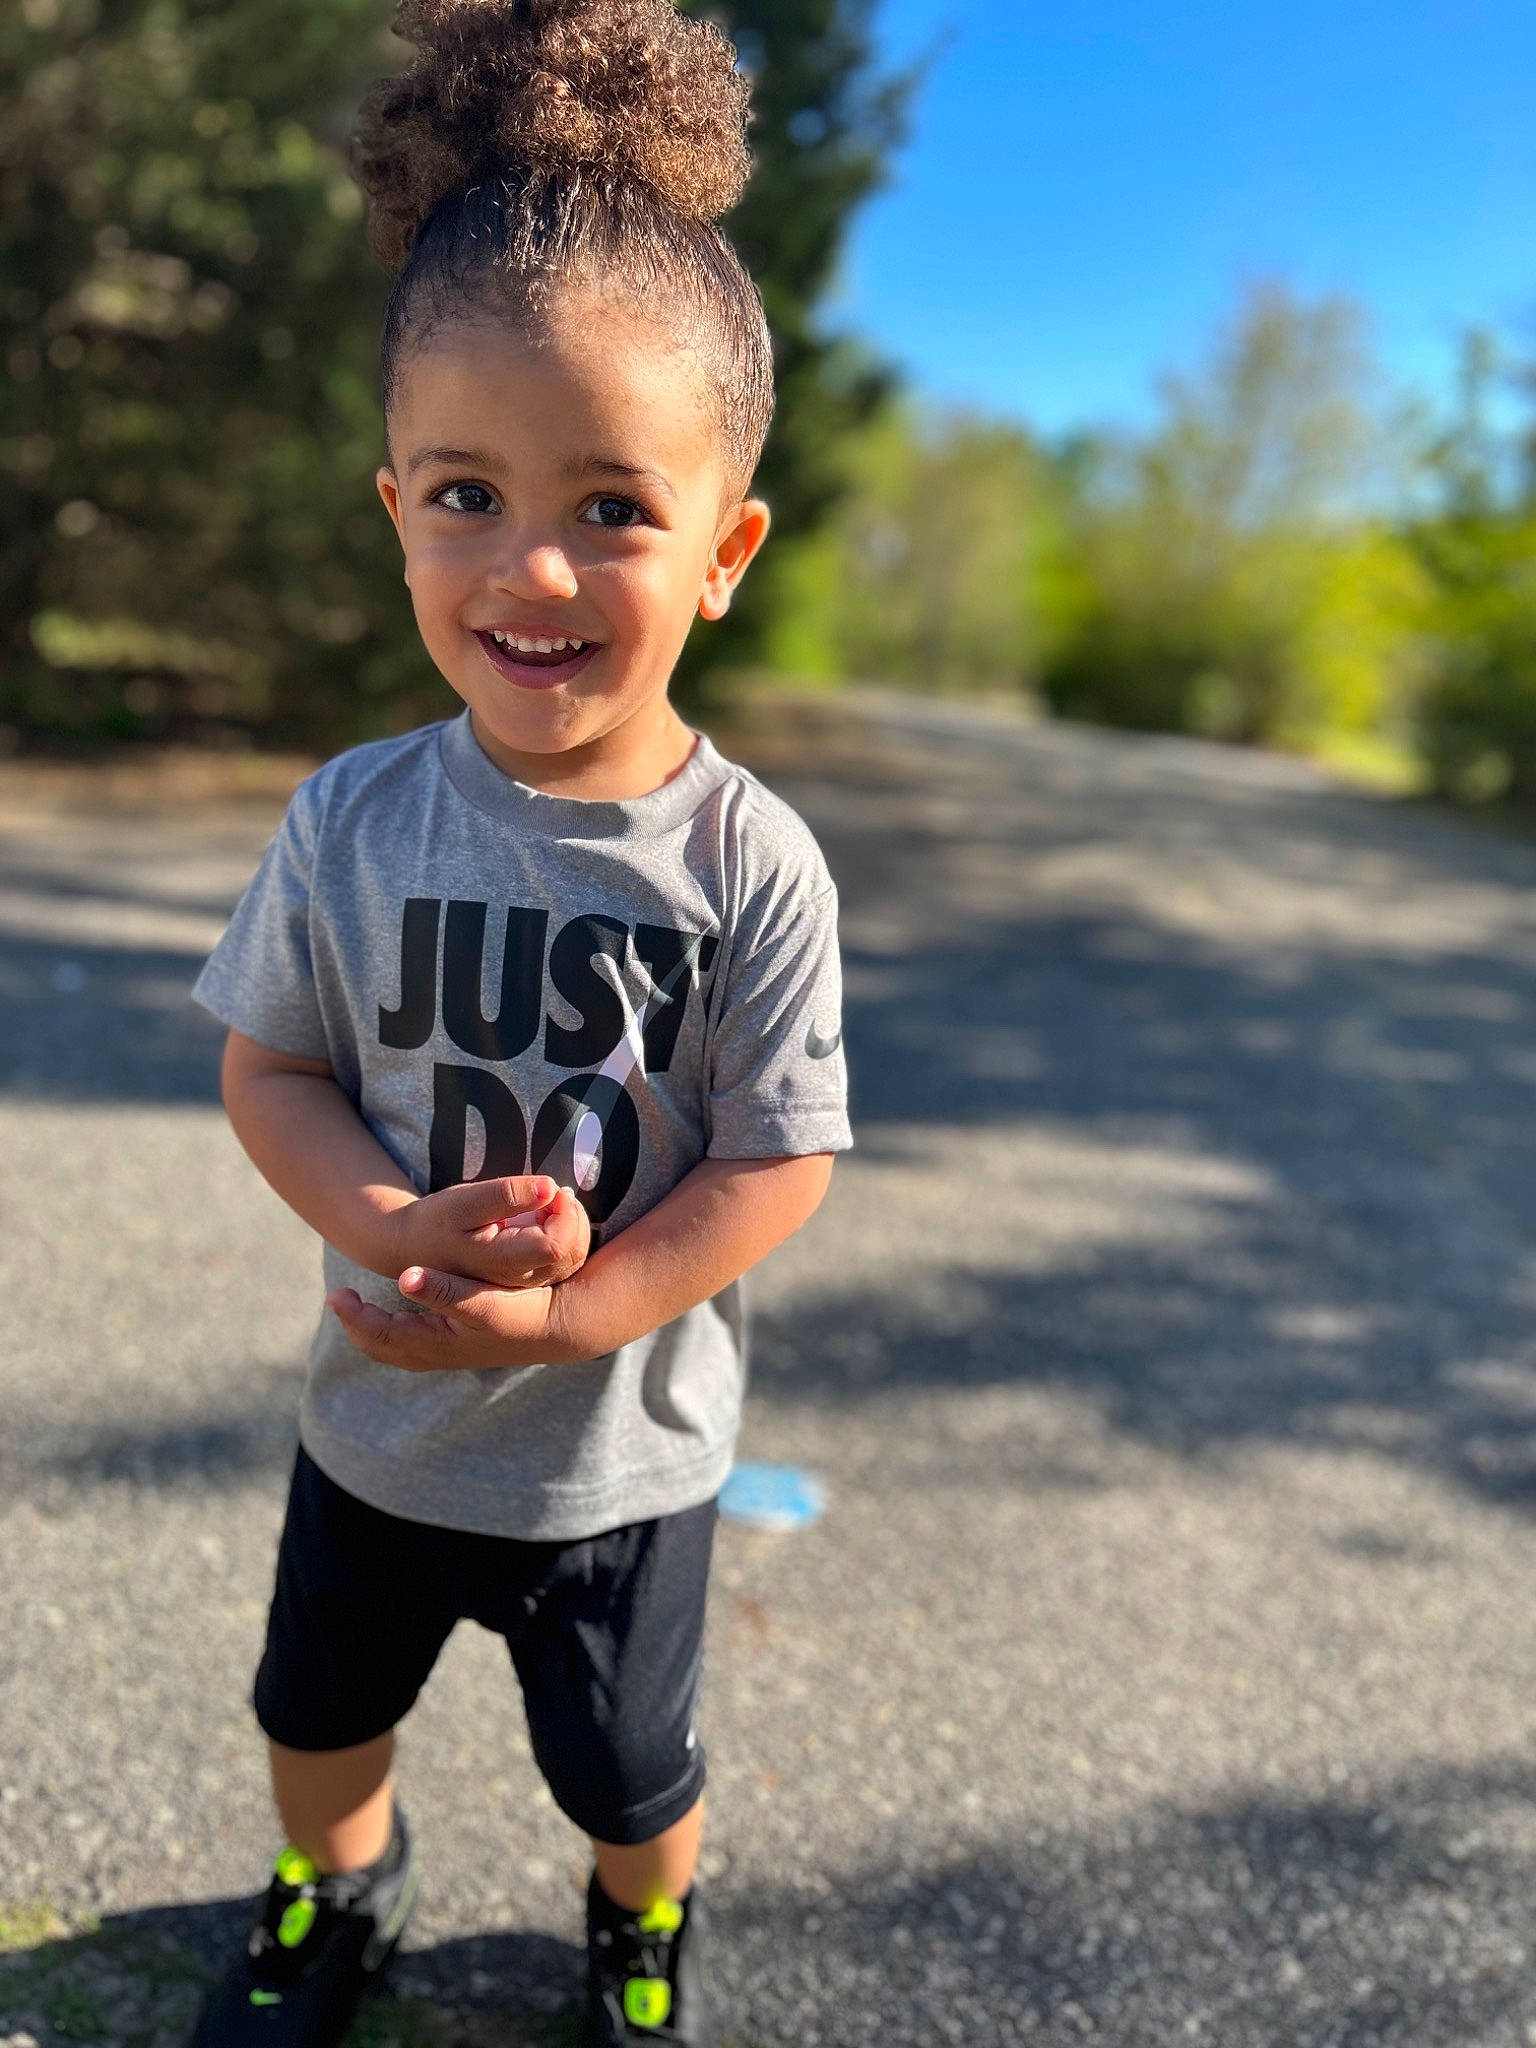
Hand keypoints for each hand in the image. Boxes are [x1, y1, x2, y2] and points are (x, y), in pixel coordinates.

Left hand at [327, 1265, 577, 1372]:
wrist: (558, 1327)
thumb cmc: (521, 1312)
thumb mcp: (483, 1303)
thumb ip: (444, 1289)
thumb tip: (404, 1277)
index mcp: (435, 1344)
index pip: (381, 1334)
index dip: (357, 1315)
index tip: (337, 1294)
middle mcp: (436, 1354)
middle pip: (381, 1346)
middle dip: (357, 1323)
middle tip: (340, 1298)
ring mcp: (446, 1352)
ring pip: (394, 1346)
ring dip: (372, 1328)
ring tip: (356, 1306)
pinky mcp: (458, 1344)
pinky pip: (410, 1342)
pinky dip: (392, 1330)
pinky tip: (394, 1310)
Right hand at [386, 1176, 589, 1289]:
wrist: (415, 1248)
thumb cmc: (439, 1220)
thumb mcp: (464, 1202)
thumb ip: (507, 1195)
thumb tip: (549, 1187)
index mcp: (502, 1264)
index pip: (556, 1245)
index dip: (562, 1212)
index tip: (549, 1189)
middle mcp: (519, 1282)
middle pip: (571, 1250)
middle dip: (570, 1214)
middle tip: (552, 1190)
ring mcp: (526, 1284)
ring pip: (573, 1255)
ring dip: (571, 1222)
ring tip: (550, 1199)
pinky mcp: (529, 1278)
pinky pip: (565, 1258)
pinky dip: (566, 1233)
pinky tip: (548, 1215)